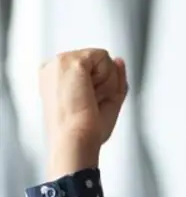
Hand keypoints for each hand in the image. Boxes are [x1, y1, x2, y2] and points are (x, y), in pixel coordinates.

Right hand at [39, 48, 127, 178]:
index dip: (100, 88)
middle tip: (90, 104)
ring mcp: (59, 61)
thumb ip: (114, 78)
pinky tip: (91, 92)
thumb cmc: (87, 130)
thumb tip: (119, 59)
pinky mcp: (70, 61)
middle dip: (105, 84)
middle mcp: (54, 66)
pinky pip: (103, 57)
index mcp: (56, 77)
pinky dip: (107, 78)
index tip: (87, 106)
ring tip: (89, 99)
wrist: (77, 139)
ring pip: (103, 59)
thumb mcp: (106, 101)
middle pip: (99, 63)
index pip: (92, 69)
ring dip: (106, 83)